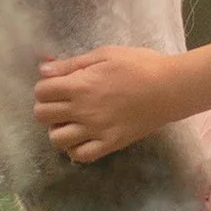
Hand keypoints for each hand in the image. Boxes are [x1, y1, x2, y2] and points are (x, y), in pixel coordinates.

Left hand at [34, 46, 184, 163]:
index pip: (41, 92)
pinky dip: (76, 149)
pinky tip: (83, 138)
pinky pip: (81, 155)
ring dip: (59, 130)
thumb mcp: (104, 55)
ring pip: (56, 139)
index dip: (45, 87)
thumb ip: (71, 64)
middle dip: (47, 107)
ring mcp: (95, 130)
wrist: (169, 87)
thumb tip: (43, 69)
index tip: (57, 85)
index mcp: (79, 85)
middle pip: (42, 116)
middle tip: (62, 103)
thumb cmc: (139, 65)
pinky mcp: (110, 144)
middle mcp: (82, 110)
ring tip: (71, 122)